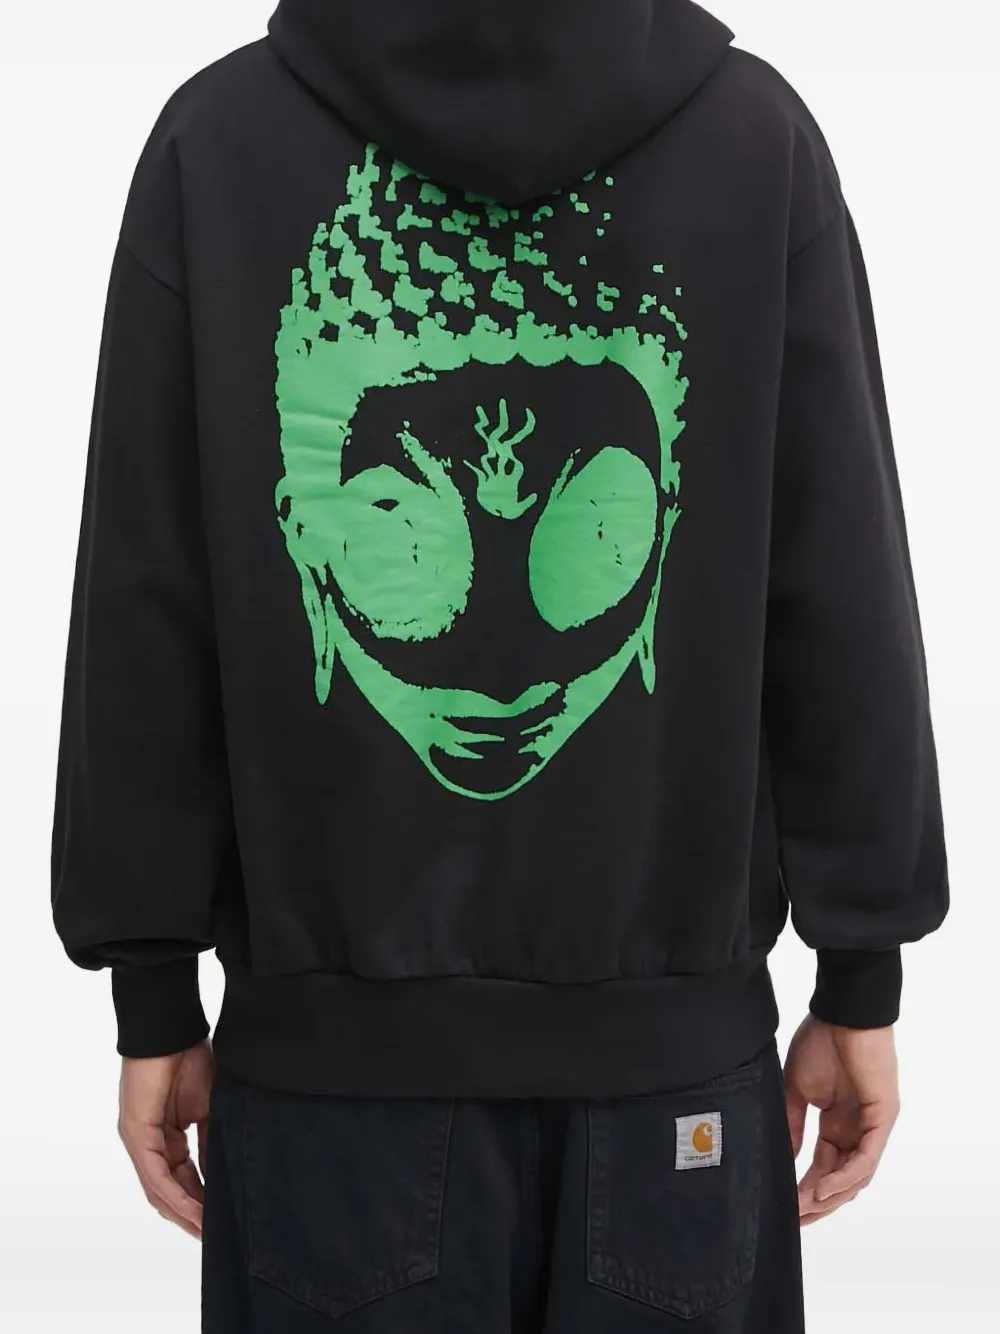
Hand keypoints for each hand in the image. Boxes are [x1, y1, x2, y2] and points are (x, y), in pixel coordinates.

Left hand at [118, 1040, 213, 1238]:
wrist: (172, 1030)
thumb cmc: (192, 1058)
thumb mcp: (211, 1107)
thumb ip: (211, 1141)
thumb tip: (222, 1173)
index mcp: (166, 1135)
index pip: (184, 1177)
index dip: (202, 1200)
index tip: (222, 1218)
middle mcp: (149, 1143)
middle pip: (168, 1191)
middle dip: (192, 1215)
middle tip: (215, 1236)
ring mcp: (140, 1140)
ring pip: (159, 1190)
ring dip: (184, 1213)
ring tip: (207, 1231)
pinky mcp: (136, 1134)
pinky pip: (156, 1175)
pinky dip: (176, 1195)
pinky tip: (196, 1210)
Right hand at [783, 1016, 898, 1225]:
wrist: (842, 1012)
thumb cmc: (820, 1041)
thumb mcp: (796, 1089)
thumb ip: (791, 1124)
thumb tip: (782, 1157)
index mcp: (836, 1123)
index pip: (823, 1167)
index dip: (804, 1188)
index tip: (784, 1206)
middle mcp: (856, 1130)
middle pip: (840, 1179)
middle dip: (817, 1202)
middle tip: (793, 1218)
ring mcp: (871, 1126)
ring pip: (856, 1176)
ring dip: (830, 1195)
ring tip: (805, 1207)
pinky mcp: (882, 1118)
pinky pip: (866, 1158)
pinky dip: (845, 1176)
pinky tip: (823, 1187)